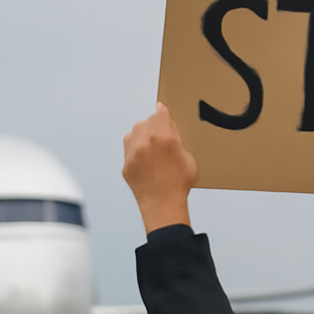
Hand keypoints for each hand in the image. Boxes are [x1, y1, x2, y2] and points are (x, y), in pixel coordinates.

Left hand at [123, 102, 197, 233]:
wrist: (162, 204)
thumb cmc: (179, 183)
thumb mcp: (188, 157)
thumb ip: (177, 139)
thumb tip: (169, 127)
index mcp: (164, 136)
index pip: (161, 112)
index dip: (163, 111)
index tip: (162, 109)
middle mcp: (145, 141)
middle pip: (147, 120)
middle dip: (154, 124)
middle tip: (162, 135)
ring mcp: (133, 152)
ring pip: (134, 132)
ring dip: (142, 134)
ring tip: (151, 146)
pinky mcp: (126, 163)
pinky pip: (128, 149)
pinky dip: (135, 149)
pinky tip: (145, 159)